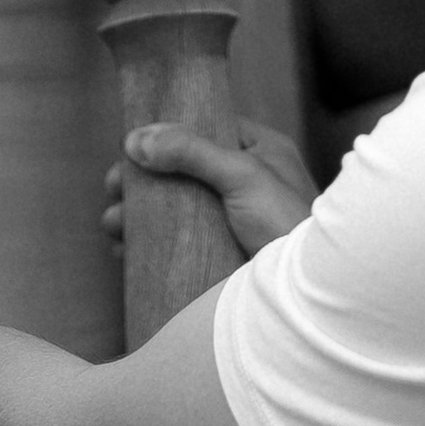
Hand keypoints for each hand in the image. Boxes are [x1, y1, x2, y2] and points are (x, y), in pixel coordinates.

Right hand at [102, 118, 316, 260]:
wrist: (313, 295)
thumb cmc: (288, 223)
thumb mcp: (242, 174)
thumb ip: (191, 152)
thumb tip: (135, 140)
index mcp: (261, 152)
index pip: (205, 131)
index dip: (165, 137)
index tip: (129, 151)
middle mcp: (248, 182)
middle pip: (183, 173)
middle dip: (142, 183)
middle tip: (112, 192)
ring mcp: (236, 221)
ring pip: (177, 210)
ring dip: (139, 216)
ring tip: (113, 228)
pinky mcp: (225, 255)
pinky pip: (181, 243)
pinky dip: (152, 245)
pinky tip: (126, 252)